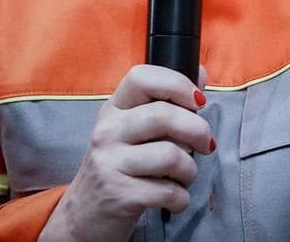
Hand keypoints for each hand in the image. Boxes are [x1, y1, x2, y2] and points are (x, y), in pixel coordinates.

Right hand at [39, 65, 211, 241]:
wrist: (83, 216)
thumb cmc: (119, 167)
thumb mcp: (133, 131)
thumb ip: (165, 103)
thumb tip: (199, 74)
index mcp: (114, 110)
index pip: (141, 77)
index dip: (176, 83)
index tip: (197, 101)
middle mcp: (107, 132)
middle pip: (163, 115)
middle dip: (198, 130)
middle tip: (206, 144)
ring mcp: (109, 163)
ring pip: (171, 155)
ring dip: (190, 169)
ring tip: (185, 176)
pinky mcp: (118, 194)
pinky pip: (167, 191)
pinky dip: (181, 197)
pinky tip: (175, 198)